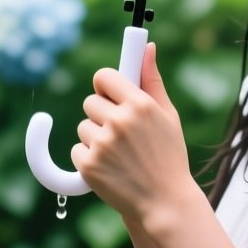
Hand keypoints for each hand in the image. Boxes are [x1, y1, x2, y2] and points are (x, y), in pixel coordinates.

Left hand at [71, 41, 195, 225]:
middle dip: (101, 113)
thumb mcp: (167, 115)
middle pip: (91, 101)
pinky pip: (78, 149)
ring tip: (120, 154)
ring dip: (96, 136)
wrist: (165, 202)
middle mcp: (119, 120)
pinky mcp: (88, 165)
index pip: (104, 76)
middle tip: (120, 132)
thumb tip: (147, 46)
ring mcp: (102, 143)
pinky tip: (111, 167)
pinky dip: (89, 157)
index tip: (111, 94)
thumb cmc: (169, 155)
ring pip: (84, 126)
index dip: (106, 85)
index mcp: (140, 104)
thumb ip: (152, 79)